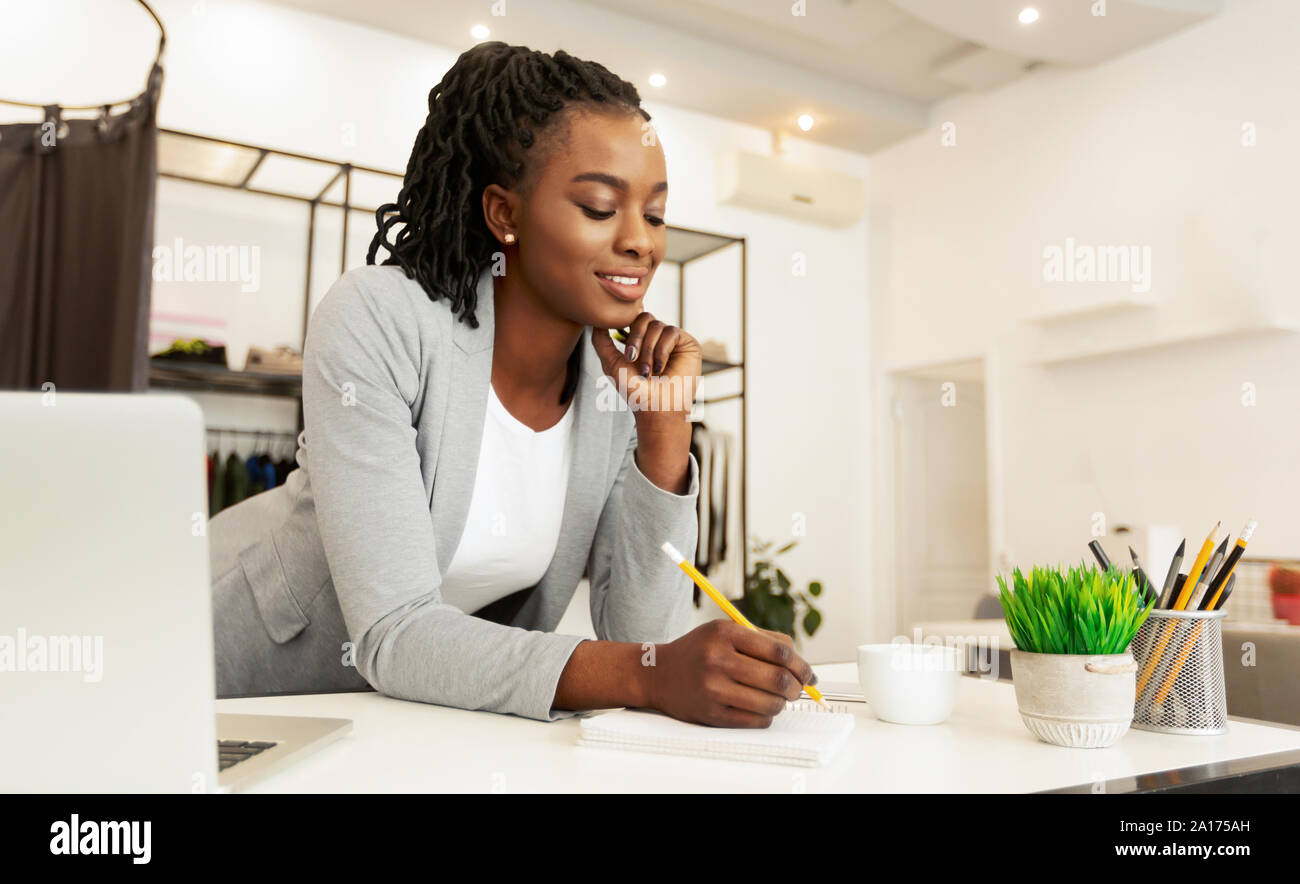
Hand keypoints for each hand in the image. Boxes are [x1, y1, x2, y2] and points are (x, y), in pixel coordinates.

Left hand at [590, 312, 700, 433]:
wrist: (655, 408)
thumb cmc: (634, 391)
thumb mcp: (611, 363)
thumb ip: (601, 341)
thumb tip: (596, 321)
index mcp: (642, 340)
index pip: (633, 318)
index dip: (626, 330)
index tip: (626, 354)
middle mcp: (658, 337)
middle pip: (644, 317)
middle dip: (635, 338)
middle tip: (632, 359)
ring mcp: (673, 340)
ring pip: (657, 326)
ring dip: (648, 350)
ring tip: (648, 371)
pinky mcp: (687, 344)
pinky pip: (671, 332)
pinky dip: (662, 351)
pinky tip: (661, 368)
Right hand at [641, 620, 816, 727]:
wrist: (657, 673)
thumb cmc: (699, 650)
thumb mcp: (725, 631)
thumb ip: (763, 641)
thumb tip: (802, 665)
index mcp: (725, 633)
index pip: (779, 652)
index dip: (801, 665)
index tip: (808, 673)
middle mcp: (718, 659)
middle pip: (778, 679)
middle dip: (797, 687)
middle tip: (798, 689)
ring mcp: (714, 688)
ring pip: (770, 703)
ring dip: (782, 703)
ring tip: (777, 698)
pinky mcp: (711, 713)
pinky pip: (756, 720)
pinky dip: (766, 716)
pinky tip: (760, 708)